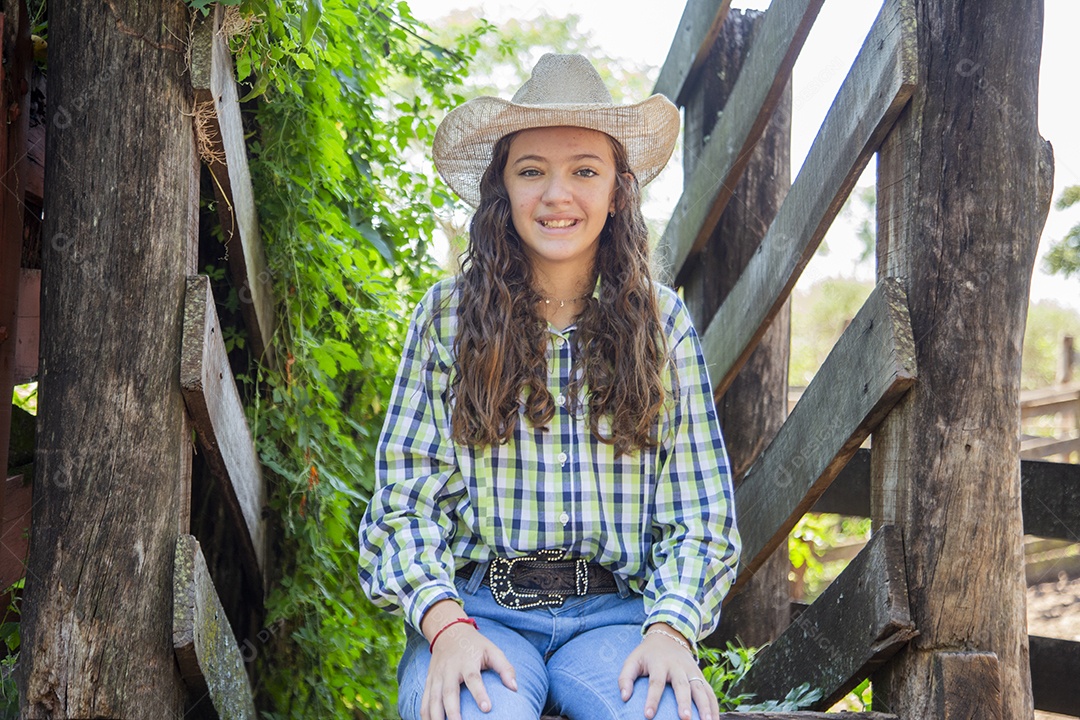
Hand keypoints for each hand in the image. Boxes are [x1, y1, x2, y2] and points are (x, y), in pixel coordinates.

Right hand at [420, 604, 517, 719]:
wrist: (448, 631)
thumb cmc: (475, 645)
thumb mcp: (492, 650)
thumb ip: (505, 668)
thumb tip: (515, 688)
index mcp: (467, 662)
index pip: (473, 679)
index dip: (479, 693)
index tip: (486, 708)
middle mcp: (450, 670)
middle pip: (450, 692)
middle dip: (453, 711)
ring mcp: (437, 675)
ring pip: (434, 698)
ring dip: (436, 716)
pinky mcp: (429, 680)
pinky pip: (425, 699)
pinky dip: (424, 713)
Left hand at [617, 624, 717, 719]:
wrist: (669, 636)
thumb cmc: (647, 654)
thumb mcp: (633, 660)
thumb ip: (625, 678)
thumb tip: (624, 697)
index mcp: (659, 663)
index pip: (655, 682)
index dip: (652, 699)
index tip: (648, 715)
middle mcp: (677, 667)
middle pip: (682, 685)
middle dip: (684, 702)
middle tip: (684, 719)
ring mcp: (692, 670)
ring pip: (700, 688)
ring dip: (705, 706)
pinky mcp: (700, 675)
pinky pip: (710, 691)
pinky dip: (714, 705)